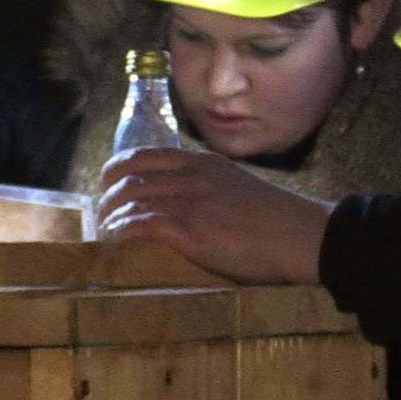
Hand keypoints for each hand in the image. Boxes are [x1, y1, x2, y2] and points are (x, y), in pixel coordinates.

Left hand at [98, 147, 333, 284]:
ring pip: (130, 198)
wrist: (301, 236)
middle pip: (128, 175)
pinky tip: (116, 244)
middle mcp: (192, 174)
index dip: (115, 171)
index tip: (106, 188)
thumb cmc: (276, 220)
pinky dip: (121, 233)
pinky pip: (141, 224)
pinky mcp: (191, 229)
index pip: (143, 155)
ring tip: (104, 235)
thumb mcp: (238, 188)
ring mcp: (191, 200)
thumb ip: (210, 188)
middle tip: (100, 216)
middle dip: (106, 196)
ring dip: (109, 217)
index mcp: (203, 162)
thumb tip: (188, 204)